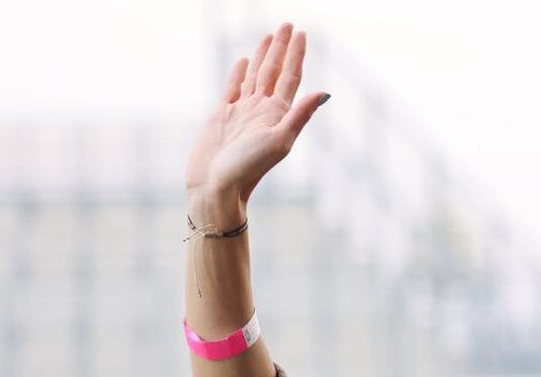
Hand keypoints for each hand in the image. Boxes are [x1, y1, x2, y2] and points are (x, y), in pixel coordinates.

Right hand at [185, 22, 326, 210]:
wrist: (216, 187)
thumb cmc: (248, 169)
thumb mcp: (279, 141)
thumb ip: (300, 116)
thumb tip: (325, 93)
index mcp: (278, 114)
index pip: (291, 76)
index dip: (297, 54)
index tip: (302, 32)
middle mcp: (262, 110)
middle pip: (275, 71)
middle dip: (283, 48)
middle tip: (289, 24)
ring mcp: (242, 112)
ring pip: (255, 75)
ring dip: (264, 56)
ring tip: (270, 36)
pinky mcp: (222, 115)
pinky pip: (233, 87)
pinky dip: (239, 73)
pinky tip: (245, 62)